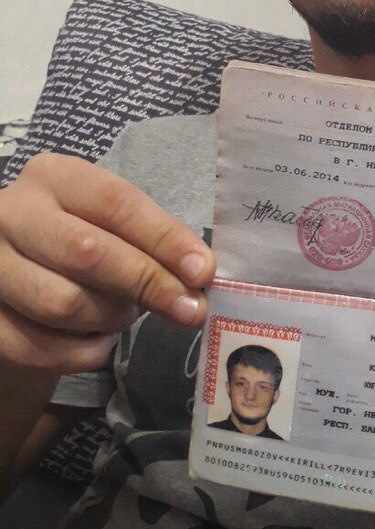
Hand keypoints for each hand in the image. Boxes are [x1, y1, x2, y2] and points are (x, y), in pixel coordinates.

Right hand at [0, 153, 215, 374]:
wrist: (15, 278)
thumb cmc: (78, 240)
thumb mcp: (110, 224)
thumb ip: (151, 242)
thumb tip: (199, 274)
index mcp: (53, 177)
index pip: (115, 203)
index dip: (164, 239)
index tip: (202, 271)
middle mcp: (11, 214)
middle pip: (87, 252)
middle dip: (147, 283)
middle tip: (189, 309)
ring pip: (62, 303)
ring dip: (111, 318)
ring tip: (127, 314)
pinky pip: (41, 347)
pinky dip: (84, 351)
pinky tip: (98, 339)